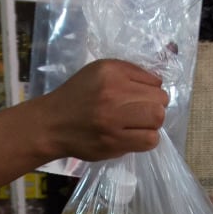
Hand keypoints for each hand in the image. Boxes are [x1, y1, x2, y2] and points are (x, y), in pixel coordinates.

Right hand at [38, 58, 166, 161]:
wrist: (52, 124)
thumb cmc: (78, 96)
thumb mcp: (99, 71)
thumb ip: (129, 73)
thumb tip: (159, 84)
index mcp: (111, 71)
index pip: (154, 80)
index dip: (151, 90)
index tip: (139, 97)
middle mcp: (113, 92)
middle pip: (160, 99)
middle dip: (156, 106)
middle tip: (141, 112)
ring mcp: (113, 119)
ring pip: (157, 118)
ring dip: (152, 123)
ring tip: (138, 124)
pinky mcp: (113, 142)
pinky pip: (149, 140)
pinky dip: (147, 139)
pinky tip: (135, 136)